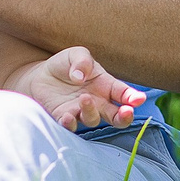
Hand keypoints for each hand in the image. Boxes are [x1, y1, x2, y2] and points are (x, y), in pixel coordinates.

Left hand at [7, 46, 146, 130]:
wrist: (40, 74)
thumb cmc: (65, 64)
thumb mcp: (76, 54)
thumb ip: (82, 60)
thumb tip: (81, 76)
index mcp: (106, 86)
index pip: (124, 94)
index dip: (134, 98)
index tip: (139, 99)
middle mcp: (98, 102)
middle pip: (117, 116)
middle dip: (125, 117)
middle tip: (127, 112)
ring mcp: (81, 111)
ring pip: (93, 120)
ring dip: (91, 112)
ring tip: (84, 98)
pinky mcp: (64, 117)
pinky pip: (70, 126)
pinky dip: (70, 124)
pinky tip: (68, 117)